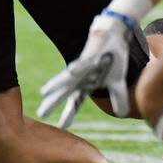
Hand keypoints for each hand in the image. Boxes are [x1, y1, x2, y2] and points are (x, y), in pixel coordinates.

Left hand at [37, 12, 133, 128]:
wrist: (114, 36)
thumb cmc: (112, 59)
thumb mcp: (117, 83)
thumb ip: (118, 98)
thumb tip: (122, 114)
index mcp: (87, 84)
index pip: (76, 101)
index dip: (69, 113)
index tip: (62, 126)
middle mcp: (81, 76)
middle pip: (65, 91)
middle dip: (53, 102)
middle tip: (40, 114)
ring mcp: (84, 65)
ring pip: (68, 77)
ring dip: (57, 84)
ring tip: (44, 93)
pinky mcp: (90, 55)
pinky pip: (83, 62)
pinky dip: (77, 67)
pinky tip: (72, 71)